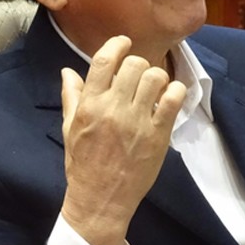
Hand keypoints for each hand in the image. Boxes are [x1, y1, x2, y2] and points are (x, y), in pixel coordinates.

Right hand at [60, 35, 186, 244]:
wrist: (100, 200)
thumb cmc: (83, 164)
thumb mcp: (70, 129)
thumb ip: (72, 97)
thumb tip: (68, 70)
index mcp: (90, 106)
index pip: (104, 61)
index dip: (117, 45)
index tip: (124, 44)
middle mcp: (113, 109)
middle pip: (134, 64)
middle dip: (137, 64)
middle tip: (138, 76)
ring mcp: (138, 122)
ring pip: (156, 77)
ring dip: (156, 77)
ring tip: (153, 88)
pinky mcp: (158, 135)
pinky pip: (174, 100)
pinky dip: (175, 91)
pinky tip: (169, 97)